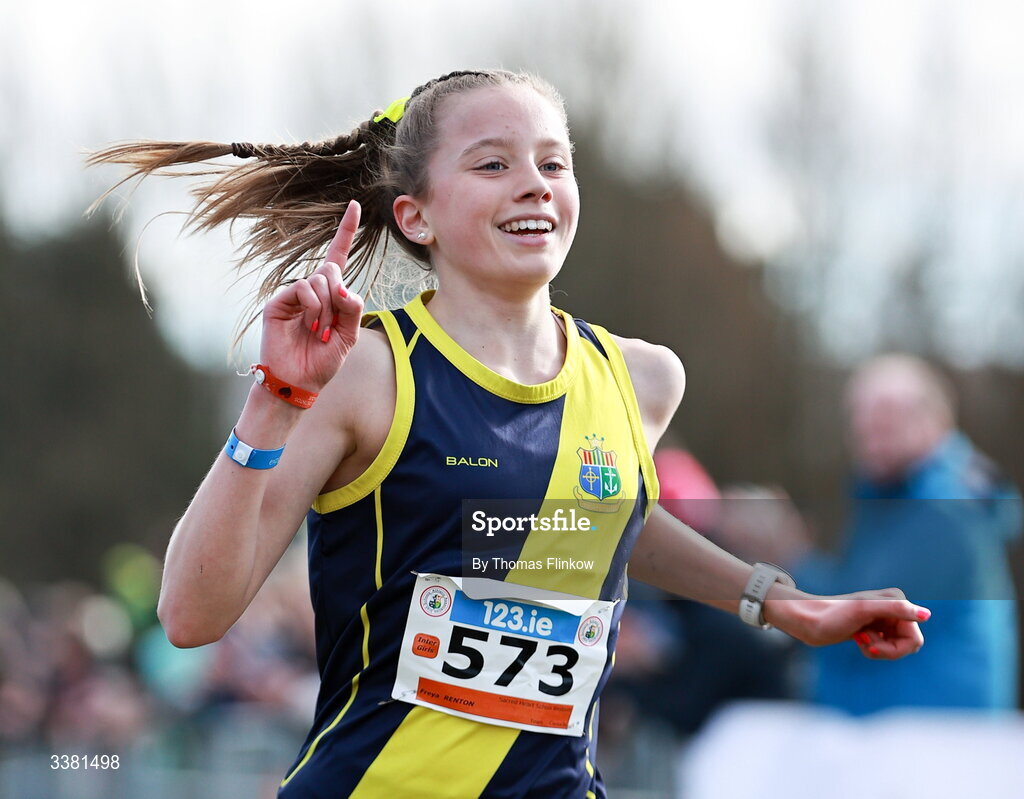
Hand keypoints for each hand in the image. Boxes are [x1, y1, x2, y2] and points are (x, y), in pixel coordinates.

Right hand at [259, 200, 365, 390]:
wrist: (298, 382)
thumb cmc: (323, 361)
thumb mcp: (349, 335)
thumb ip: (353, 308)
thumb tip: (343, 286)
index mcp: (330, 294)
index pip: (338, 256)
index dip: (346, 231)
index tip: (355, 205)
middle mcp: (311, 289)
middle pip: (332, 270)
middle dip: (338, 298)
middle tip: (330, 327)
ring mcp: (294, 294)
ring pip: (320, 280)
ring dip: (326, 310)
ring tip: (318, 332)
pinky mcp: (279, 301)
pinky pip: (303, 289)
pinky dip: (312, 308)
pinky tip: (308, 327)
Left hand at [770, 587, 929, 659]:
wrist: (808, 621)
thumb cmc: (832, 616)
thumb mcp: (862, 611)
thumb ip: (895, 609)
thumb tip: (926, 615)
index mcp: (895, 600)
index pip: (914, 639)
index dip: (895, 648)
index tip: (869, 641)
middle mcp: (893, 608)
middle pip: (908, 645)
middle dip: (885, 650)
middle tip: (862, 643)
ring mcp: (884, 619)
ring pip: (896, 648)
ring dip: (877, 649)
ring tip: (859, 639)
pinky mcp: (875, 628)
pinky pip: (885, 648)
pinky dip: (873, 649)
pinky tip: (857, 640)